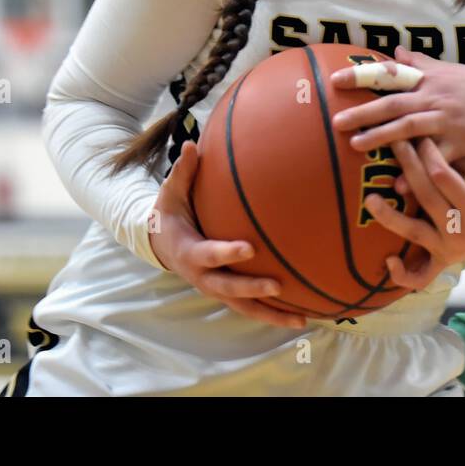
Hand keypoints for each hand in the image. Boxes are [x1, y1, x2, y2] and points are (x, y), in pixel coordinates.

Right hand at [150, 141, 305, 329]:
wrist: (160, 244)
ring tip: (301, 321)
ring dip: (271, 315)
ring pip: (244, 307)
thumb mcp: (170, 194)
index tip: (249, 248)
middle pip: (228, 289)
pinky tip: (303, 316)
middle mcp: (202, 276)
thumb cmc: (171, 214)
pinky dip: (274, 314)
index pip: (209, 254)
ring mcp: (216, 288)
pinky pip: (251, 308)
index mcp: (189, 252)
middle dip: (252, 289)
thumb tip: (191, 144)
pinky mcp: (228, 294)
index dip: (227, 253)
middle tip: (278, 286)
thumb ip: (183, 172)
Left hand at [329, 46, 464, 162]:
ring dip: (382, 138)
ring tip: (356, 145)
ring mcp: (446, 121)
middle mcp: (433, 98)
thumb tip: (394, 52)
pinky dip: (417, 173)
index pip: (388, 75)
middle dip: (363, 112)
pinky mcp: (460, 143)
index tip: (335, 81)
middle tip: (336, 121)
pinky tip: (399, 185)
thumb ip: (419, 63)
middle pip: (393, 104)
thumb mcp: (447, 69)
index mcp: (427, 80)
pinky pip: (435, 160)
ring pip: (410, 129)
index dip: (361, 76)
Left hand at [364, 137, 464, 291]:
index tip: (419, 137)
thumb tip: (442, 149)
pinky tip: (389, 258)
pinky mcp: (443, 260)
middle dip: (407, 166)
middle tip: (394, 143)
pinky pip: (420, 277)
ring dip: (389, 217)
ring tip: (369, 199)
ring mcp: (449, 249)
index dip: (427, 154)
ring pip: (413, 234)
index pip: (442, 176)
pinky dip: (403, 274)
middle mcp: (460, 231)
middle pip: (424, 196)